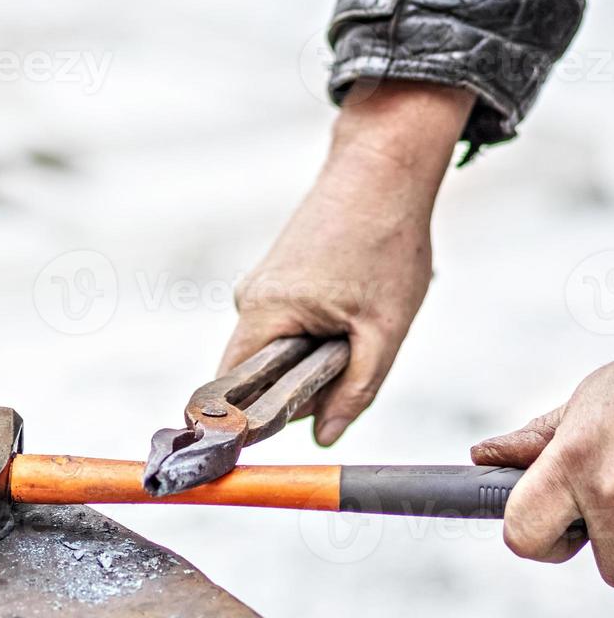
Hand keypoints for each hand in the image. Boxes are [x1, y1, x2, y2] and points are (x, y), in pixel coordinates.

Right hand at [220, 80, 473, 445]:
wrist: (382, 171)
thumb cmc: (384, 242)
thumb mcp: (384, 329)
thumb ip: (355, 389)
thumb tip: (322, 437)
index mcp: (265, 313)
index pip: (232, 386)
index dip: (243, 420)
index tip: (250, 446)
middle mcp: (249, 299)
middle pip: (255, 370)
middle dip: (298, 382)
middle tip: (350, 361)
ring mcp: (260, 284)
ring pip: (275, 346)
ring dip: (312, 352)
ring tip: (361, 320)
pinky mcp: (275, 274)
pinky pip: (285, 322)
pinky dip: (316, 328)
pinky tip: (353, 301)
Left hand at [473, 364, 613, 583]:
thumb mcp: (581, 408)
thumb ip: (535, 442)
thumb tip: (485, 456)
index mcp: (570, 463)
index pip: (524, 536)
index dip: (536, 539)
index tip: (552, 528)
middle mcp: (609, 491)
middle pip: (607, 566)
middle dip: (607, 543)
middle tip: (610, 503)